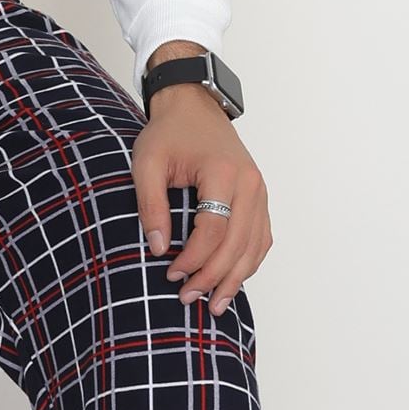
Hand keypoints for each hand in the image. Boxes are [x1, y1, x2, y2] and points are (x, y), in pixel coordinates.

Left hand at [132, 85, 272, 317]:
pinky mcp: (260, 197)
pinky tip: (232, 281)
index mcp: (222, 173)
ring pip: (255, 246)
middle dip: (213, 276)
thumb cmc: (169, 132)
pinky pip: (261, 237)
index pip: (214, 229)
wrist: (194, 105)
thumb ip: (150, 204)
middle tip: (187, 297)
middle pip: (238, 244)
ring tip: (214, 304)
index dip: (193, 258)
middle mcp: (250, 184)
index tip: (170, 273)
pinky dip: (249, 262)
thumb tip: (160, 248)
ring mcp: (260, 191)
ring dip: (236, 278)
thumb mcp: (147, 162)